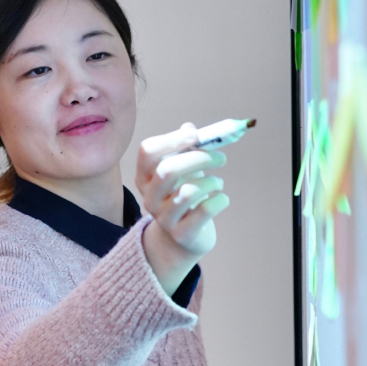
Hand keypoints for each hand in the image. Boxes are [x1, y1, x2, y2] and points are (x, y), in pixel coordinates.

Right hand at [135, 123, 230, 292]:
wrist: (182, 238)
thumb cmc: (183, 196)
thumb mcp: (183, 170)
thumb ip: (186, 149)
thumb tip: (190, 127)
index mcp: (144, 177)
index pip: (148, 151)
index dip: (172, 139)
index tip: (196, 135)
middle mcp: (149, 197)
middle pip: (167, 170)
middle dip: (199, 158)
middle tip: (220, 157)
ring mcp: (163, 218)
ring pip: (188, 191)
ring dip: (211, 182)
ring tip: (218, 182)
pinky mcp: (181, 234)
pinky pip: (204, 211)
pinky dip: (220, 200)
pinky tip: (222, 199)